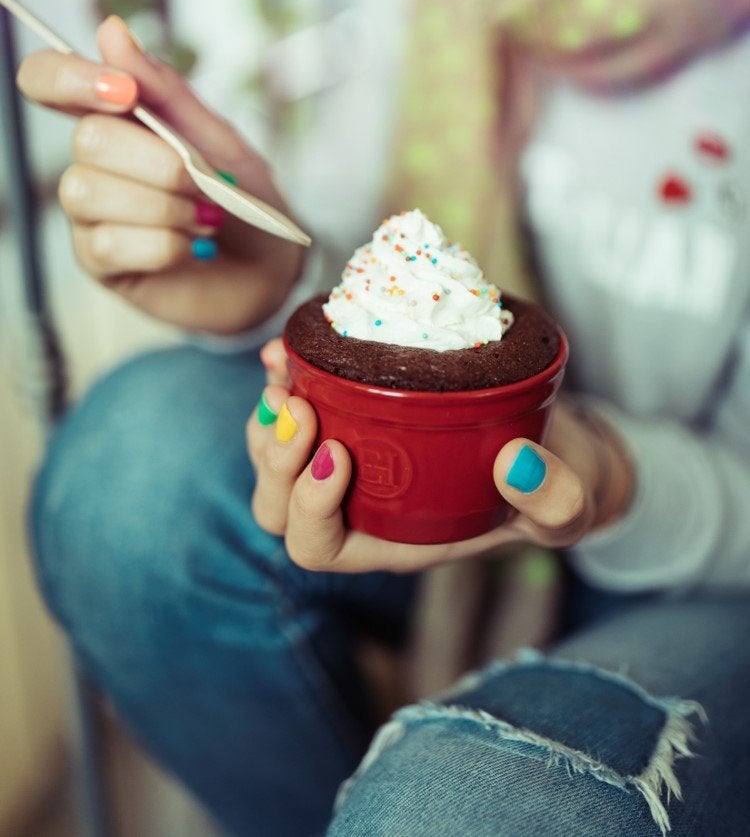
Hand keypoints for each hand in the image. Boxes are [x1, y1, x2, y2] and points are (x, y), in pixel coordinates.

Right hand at [17, 16, 303, 332]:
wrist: (270, 265)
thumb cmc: (241, 195)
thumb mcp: (215, 135)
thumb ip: (164, 89)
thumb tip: (109, 29)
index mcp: (114, 118)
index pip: (47, 79)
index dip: (68, 77)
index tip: (125, 92)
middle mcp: (90, 161)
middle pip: (86, 140)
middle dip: (159, 162)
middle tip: (204, 182)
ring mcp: (88, 214)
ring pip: (90, 192)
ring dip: (164, 206)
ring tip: (205, 218)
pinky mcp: (98, 262)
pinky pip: (110, 244)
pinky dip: (165, 245)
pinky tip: (192, 248)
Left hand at [248, 342, 634, 573]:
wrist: (543, 452)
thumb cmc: (541, 489)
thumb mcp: (564, 503)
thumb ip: (555, 499)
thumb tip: (516, 463)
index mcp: (389, 538)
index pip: (319, 546)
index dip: (310, 506)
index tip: (338, 453)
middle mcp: (355, 507)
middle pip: (277, 504)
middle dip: (275, 458)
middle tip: (298, 407)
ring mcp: (345, 462)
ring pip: (270, 458)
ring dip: (268, 420)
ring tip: (286, 377)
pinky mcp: (347, 416)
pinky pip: (291, 408)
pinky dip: (283, 379)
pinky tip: (288, 350)